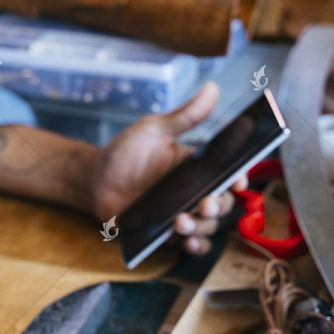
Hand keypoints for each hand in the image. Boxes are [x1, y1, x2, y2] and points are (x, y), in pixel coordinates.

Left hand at [89, 82, 246, 254]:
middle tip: (204, 204)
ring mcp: (183, 212)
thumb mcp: (153, 130)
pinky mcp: (168, 233)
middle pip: (223, 203)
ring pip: (209, 226)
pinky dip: (195, 245)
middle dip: (218, 206)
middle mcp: (194, 191)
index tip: (237, 180)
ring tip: (182, 221)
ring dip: (202, 226)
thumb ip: (185, 116)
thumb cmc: (124, 153)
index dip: (239, 178)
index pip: (229, 173)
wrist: (94, 181)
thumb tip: (212, 88)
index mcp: (197, 166)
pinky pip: (192, 243)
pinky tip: (186, 240)